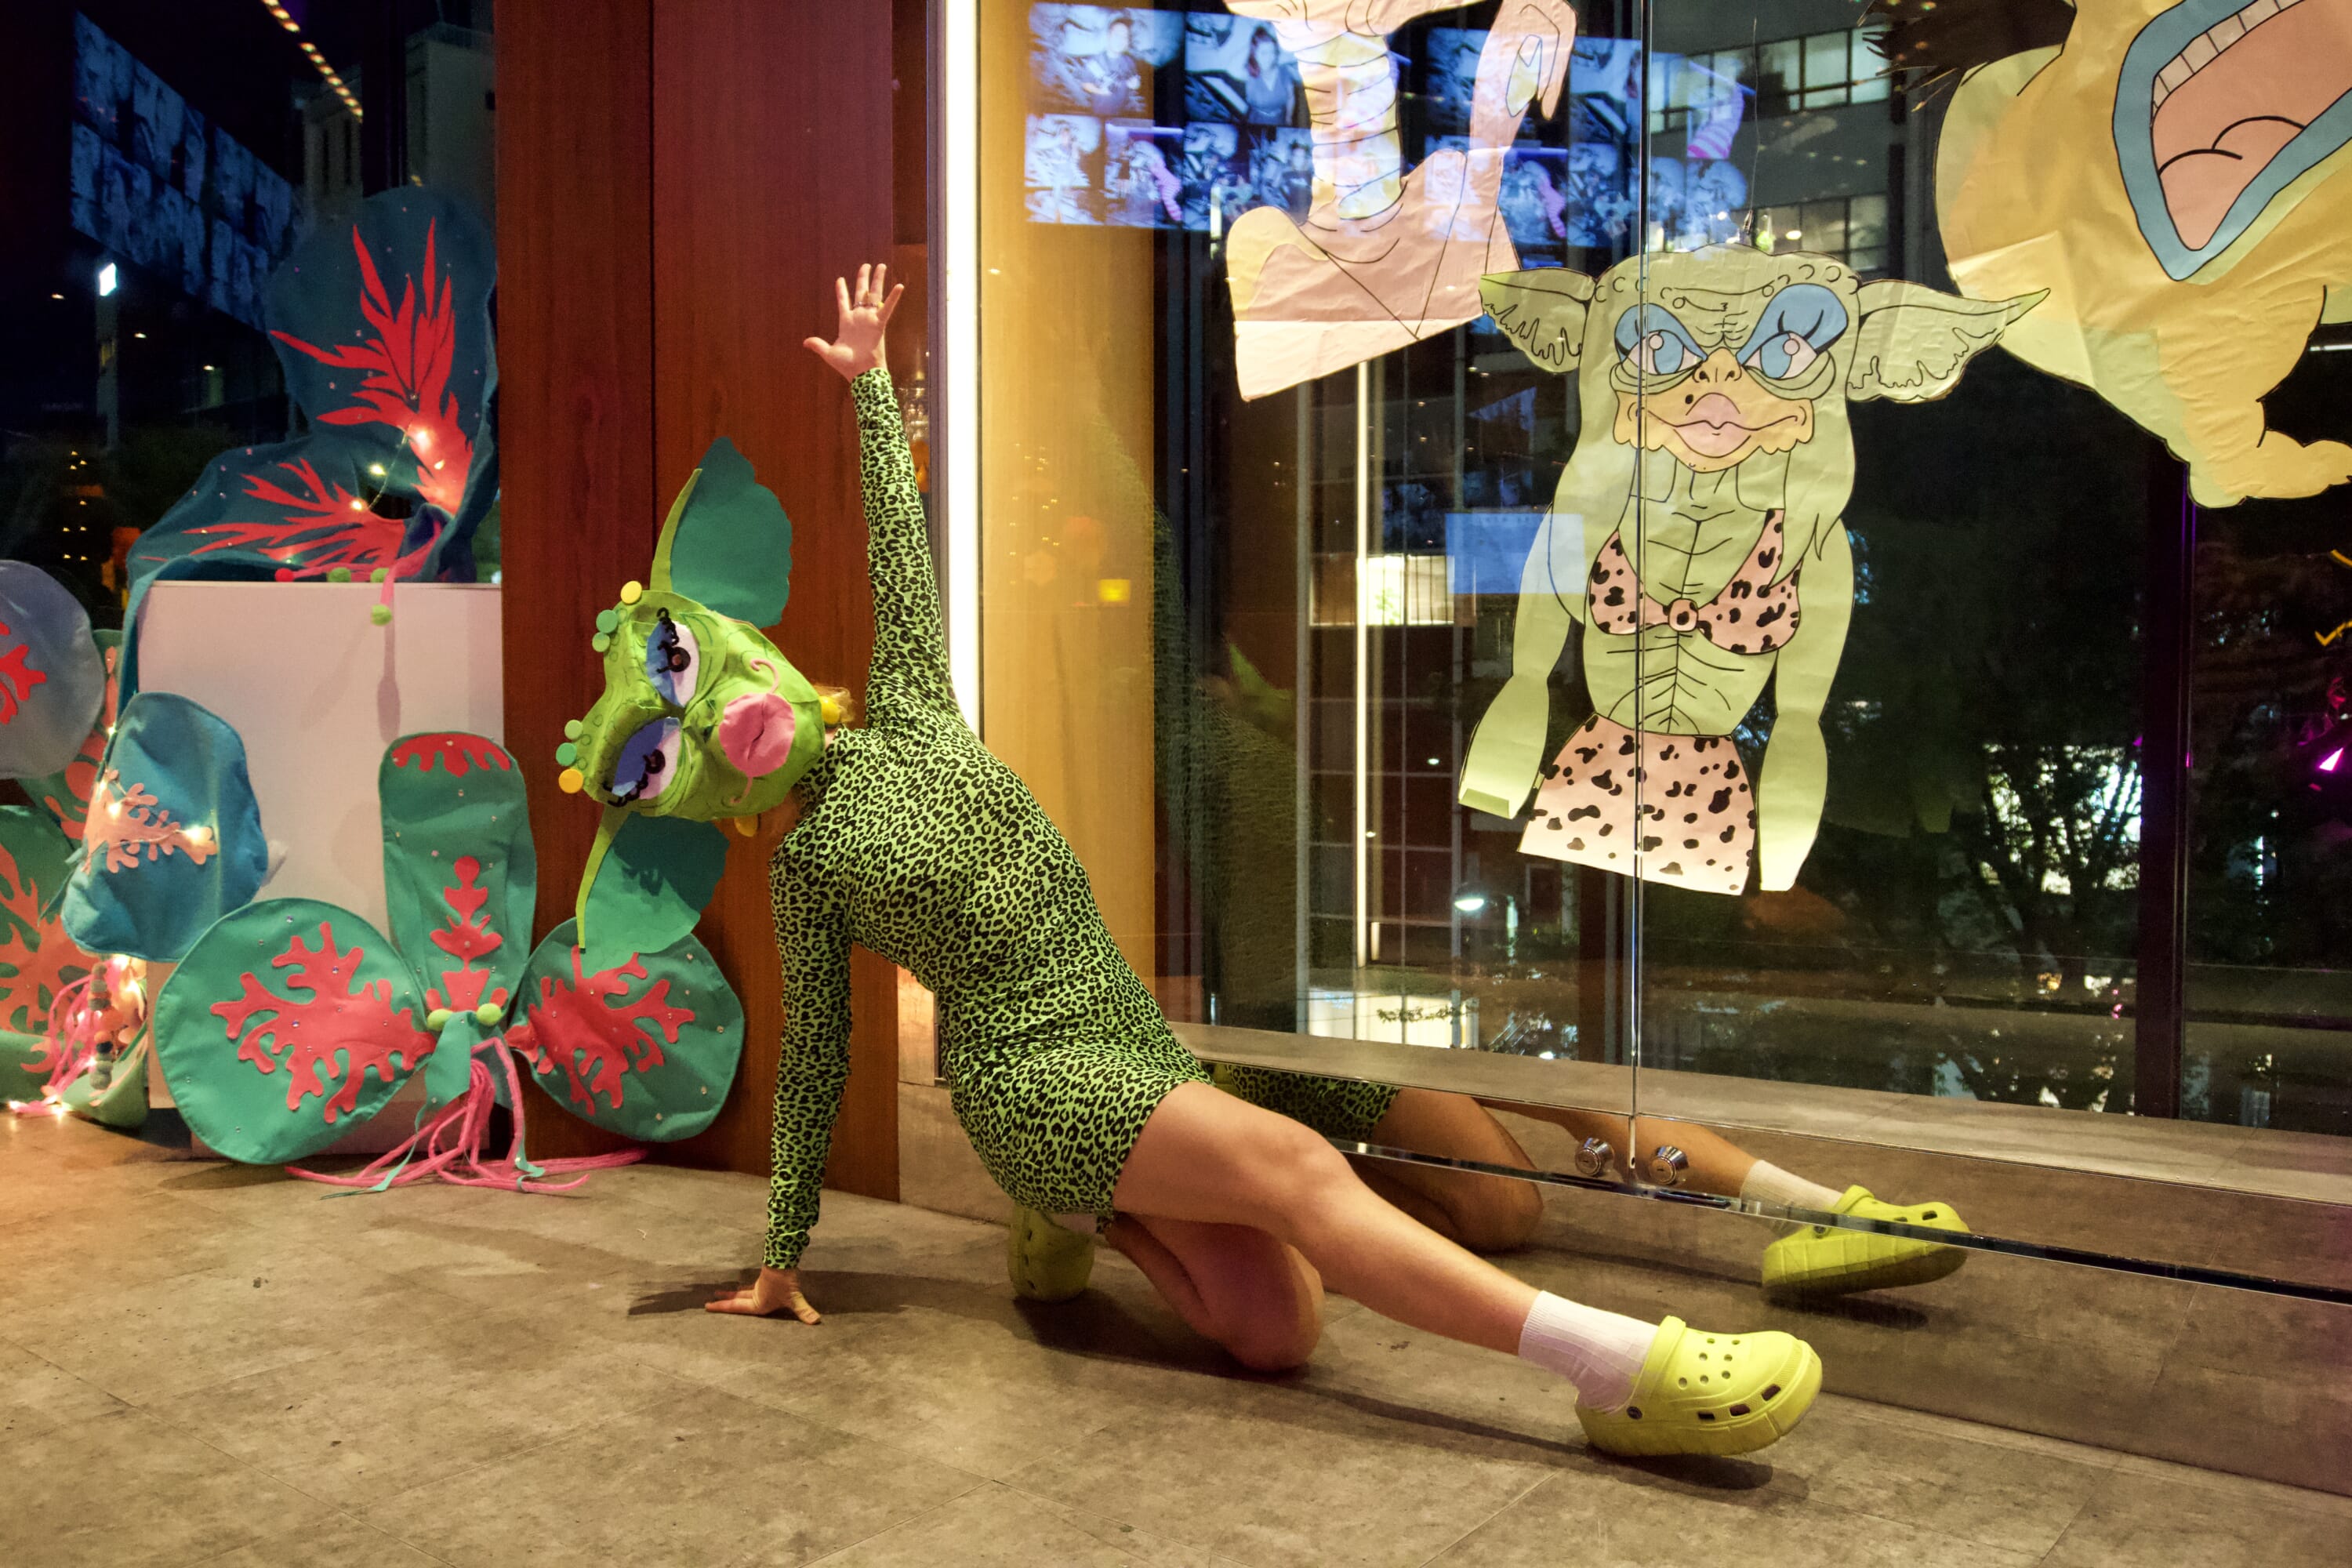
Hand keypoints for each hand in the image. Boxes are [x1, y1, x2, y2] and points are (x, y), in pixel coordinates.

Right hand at [705, 1265, 820, 1322]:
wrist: (784, 1261)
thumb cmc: (785, 1282)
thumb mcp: (794, 1298)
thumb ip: (803, 1311)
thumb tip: (816, 1322)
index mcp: (758, 1303)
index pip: (736, 1307)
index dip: (722, 1308)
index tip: (708, 1306)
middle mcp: (756, 1295)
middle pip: (736, 1300)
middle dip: (723, 1302)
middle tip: (709, 1303)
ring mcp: (759, 1287)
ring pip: (741, 1292)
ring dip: (732, 1294)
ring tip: (721, 1294)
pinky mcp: (764, 1280)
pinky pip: (750, 1287)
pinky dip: (743, 1289)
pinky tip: (744, 1289)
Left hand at [803, 263, 903, 382]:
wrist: (861, 373)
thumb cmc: (847, 366)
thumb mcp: (829, 353)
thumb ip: (818, 345)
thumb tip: (805, 342)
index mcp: (846, 322)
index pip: (843, 302)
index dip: (842, 290)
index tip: (840, 279)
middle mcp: (859, 318)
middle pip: (861, 293)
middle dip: (863, 278)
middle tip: (866, 265)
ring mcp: (869, 319)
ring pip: (874, 295)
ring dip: (877, 280)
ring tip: (880, 266)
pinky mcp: (879, 324)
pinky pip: (887, 308)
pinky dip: (894, 298)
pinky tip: (899, 285)